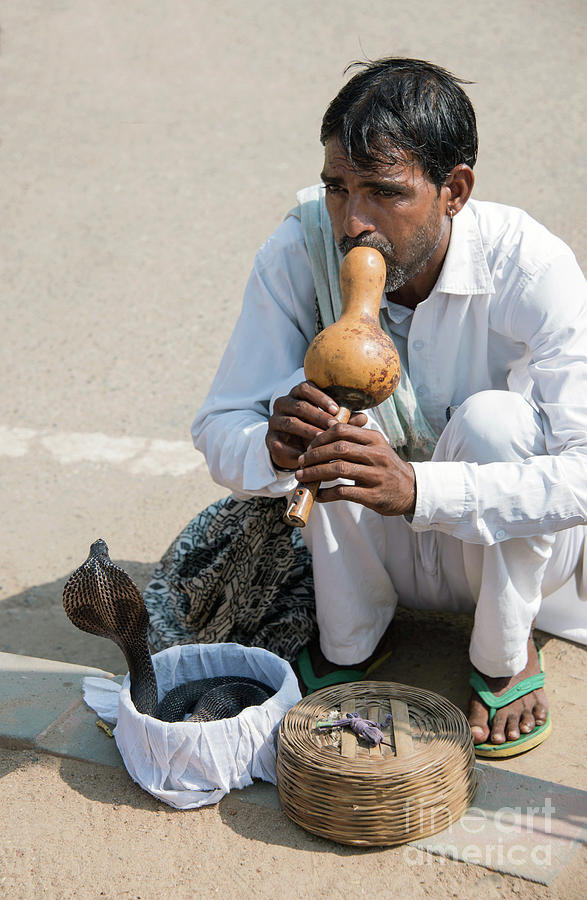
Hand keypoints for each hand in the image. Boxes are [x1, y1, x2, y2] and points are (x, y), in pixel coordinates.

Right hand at [266, 381, 366, 470]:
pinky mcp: (270, 440)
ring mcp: (274, 422)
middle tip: (333, 426)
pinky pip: (281, 443)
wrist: (293, 450)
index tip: (336, 409)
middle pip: (299, 406)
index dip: (320, 397)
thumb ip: (344, 420)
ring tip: (322, 439)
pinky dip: (295, 450)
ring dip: (308, 431)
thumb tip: (363, 418)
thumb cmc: (315, 430)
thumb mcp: (329, 424)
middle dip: (318, 415)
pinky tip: (307, 456)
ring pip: (290, 422)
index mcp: (297, 395)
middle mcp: (283, 405)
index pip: (305, 388)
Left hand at [295, 422, 415, 515]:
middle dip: (314, 455)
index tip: (308, 446)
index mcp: (375, 440)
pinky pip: (343, 492)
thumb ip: (355, 437)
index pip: (342, 430)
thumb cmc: (387, 466)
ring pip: (338, 469)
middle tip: (300, 462)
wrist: (412, 490)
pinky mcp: (373, 496)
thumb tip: (326, 426)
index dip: (320, 437)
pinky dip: (326, 493)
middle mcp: (376, 455)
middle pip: (338, 448)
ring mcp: (376, 476)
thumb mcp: (376, 447)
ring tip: (302, 476)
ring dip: (315, 473)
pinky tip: (317, 494)